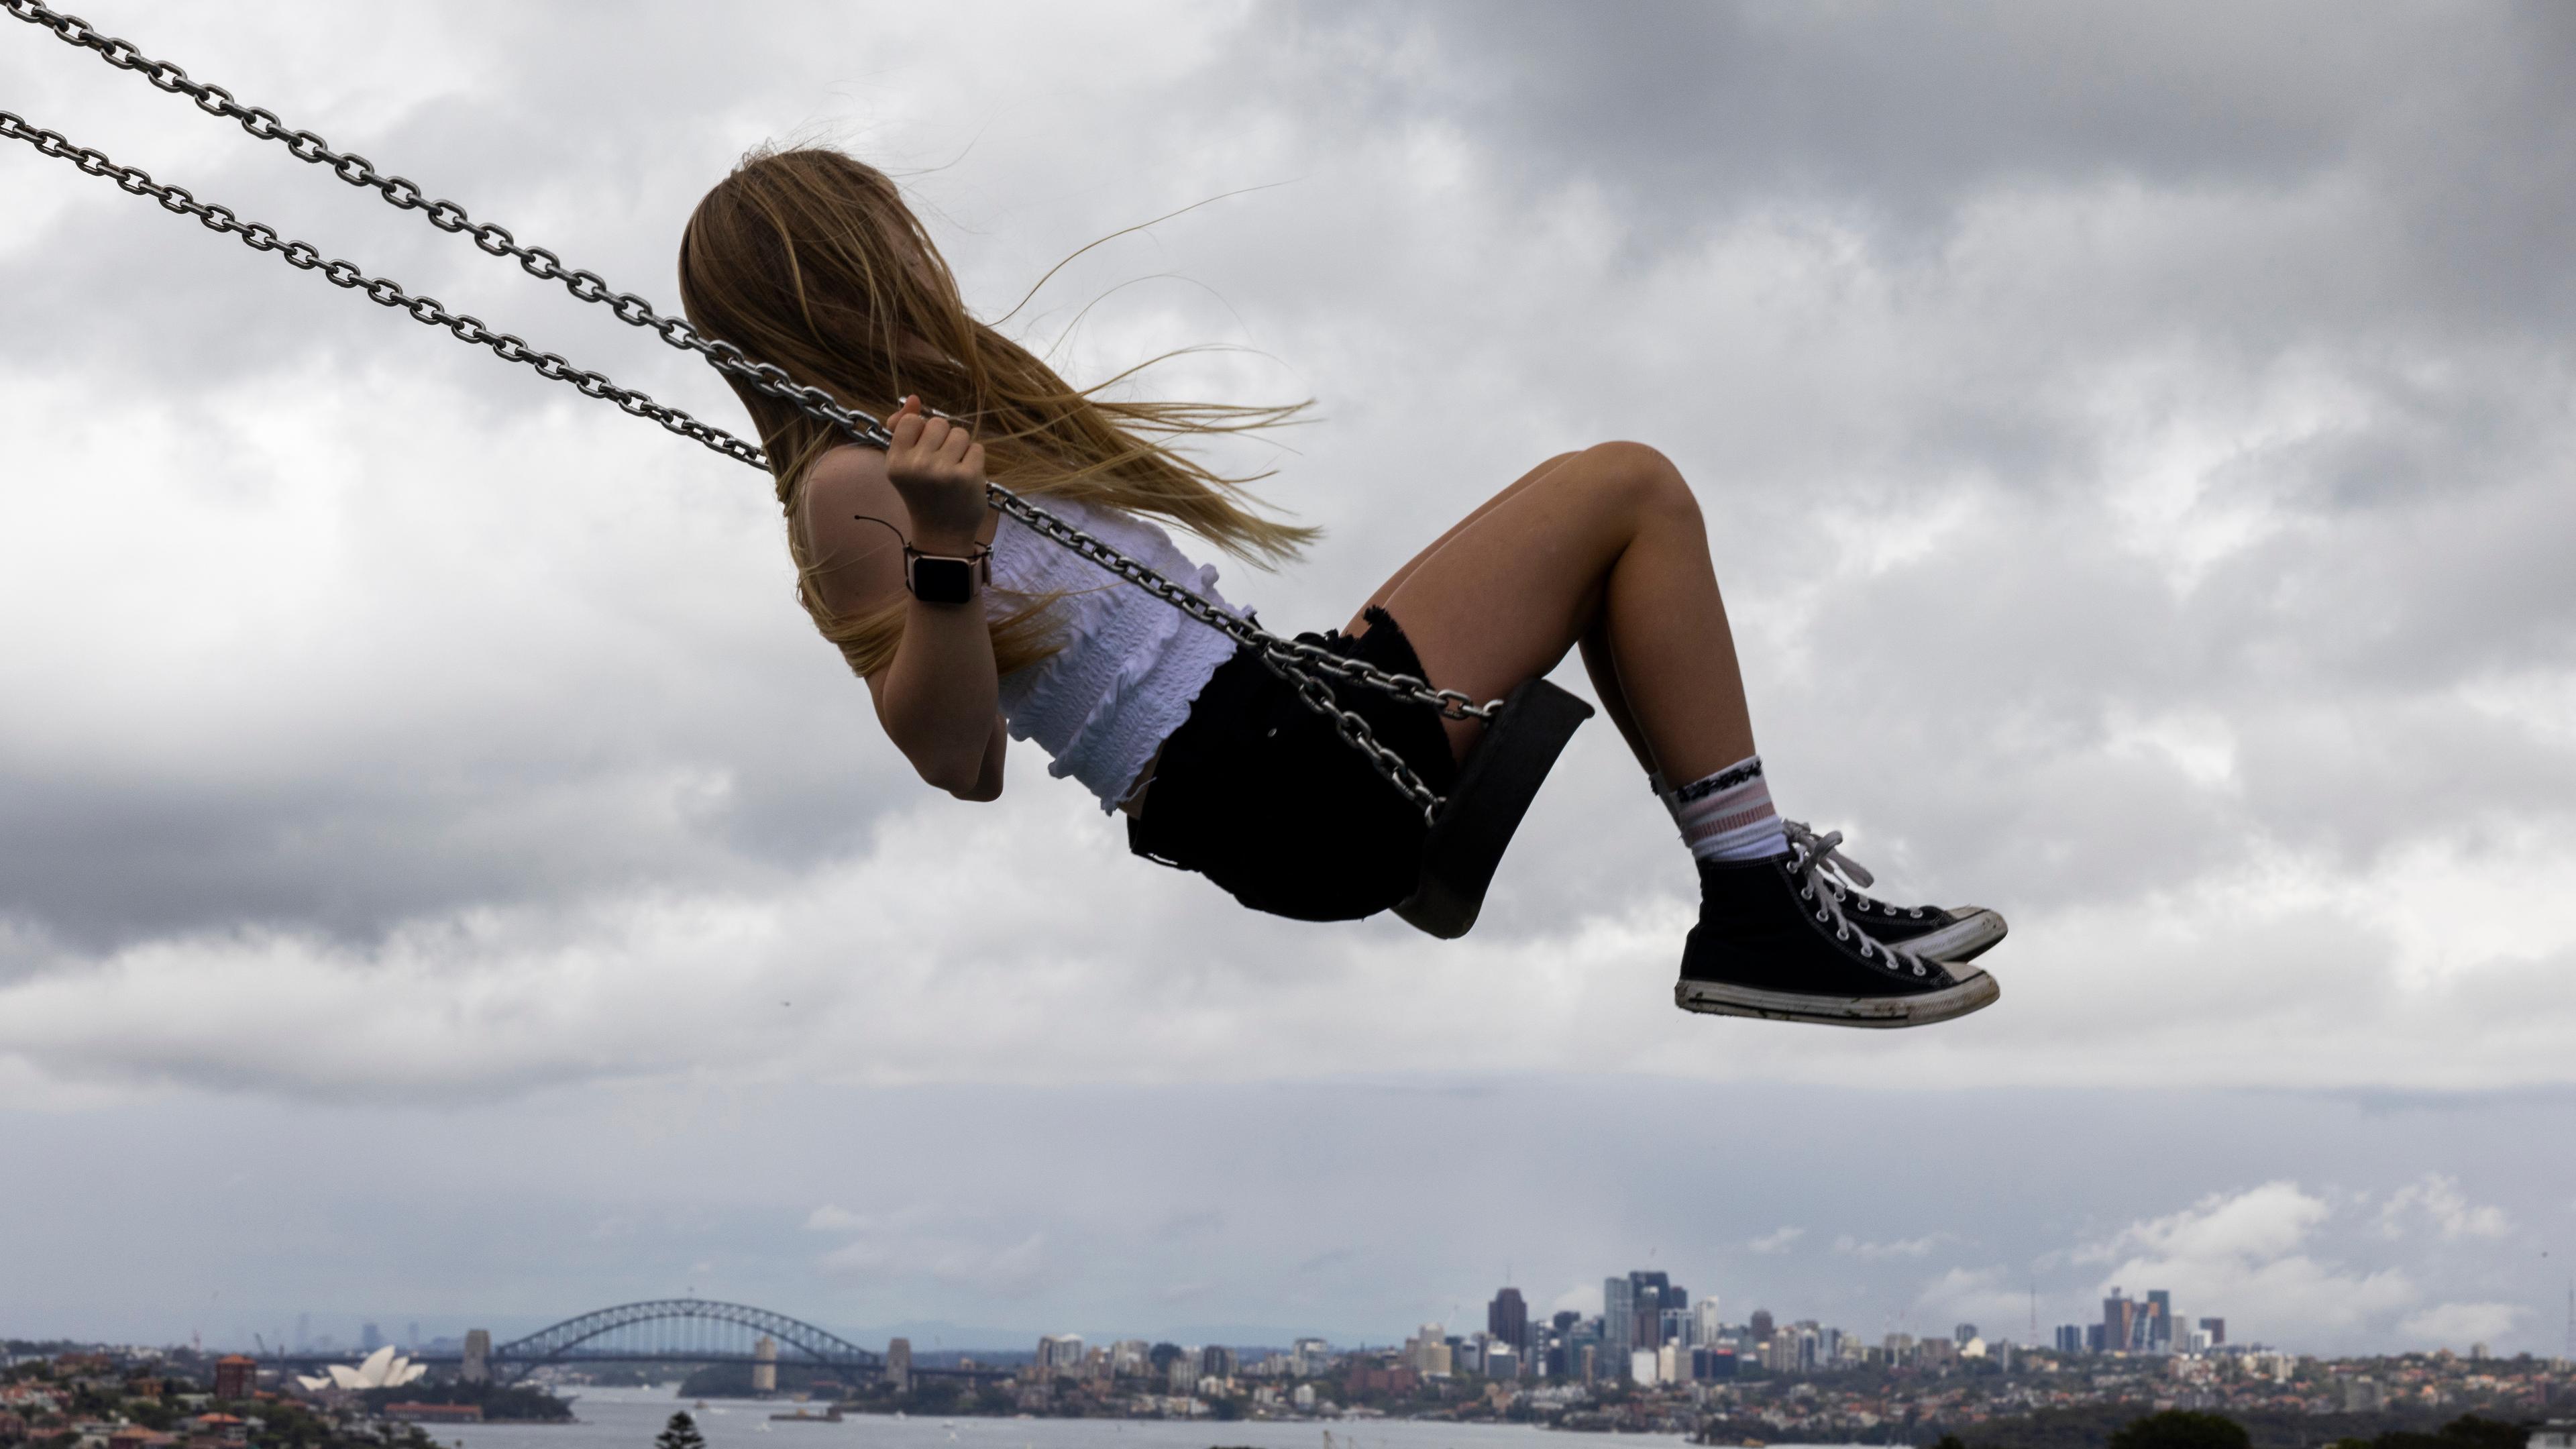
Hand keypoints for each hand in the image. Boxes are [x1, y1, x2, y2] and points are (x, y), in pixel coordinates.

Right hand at [884, 396, 987, 546]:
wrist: (942, 533)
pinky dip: (974, 460)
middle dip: (943, 439)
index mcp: (895, 461)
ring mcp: (943, 471)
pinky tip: (965, 478)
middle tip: (939, 464)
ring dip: (961, 448)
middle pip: (938, 423)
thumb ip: (903, 428)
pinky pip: (977, 448)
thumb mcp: (904, 463)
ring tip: (953, 469)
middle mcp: (917, 465)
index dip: (921, 432)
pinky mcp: (968, 476)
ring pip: (960, 433)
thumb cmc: (923, 494)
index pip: (911, 421)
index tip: (922, 452)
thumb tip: (913, 398)